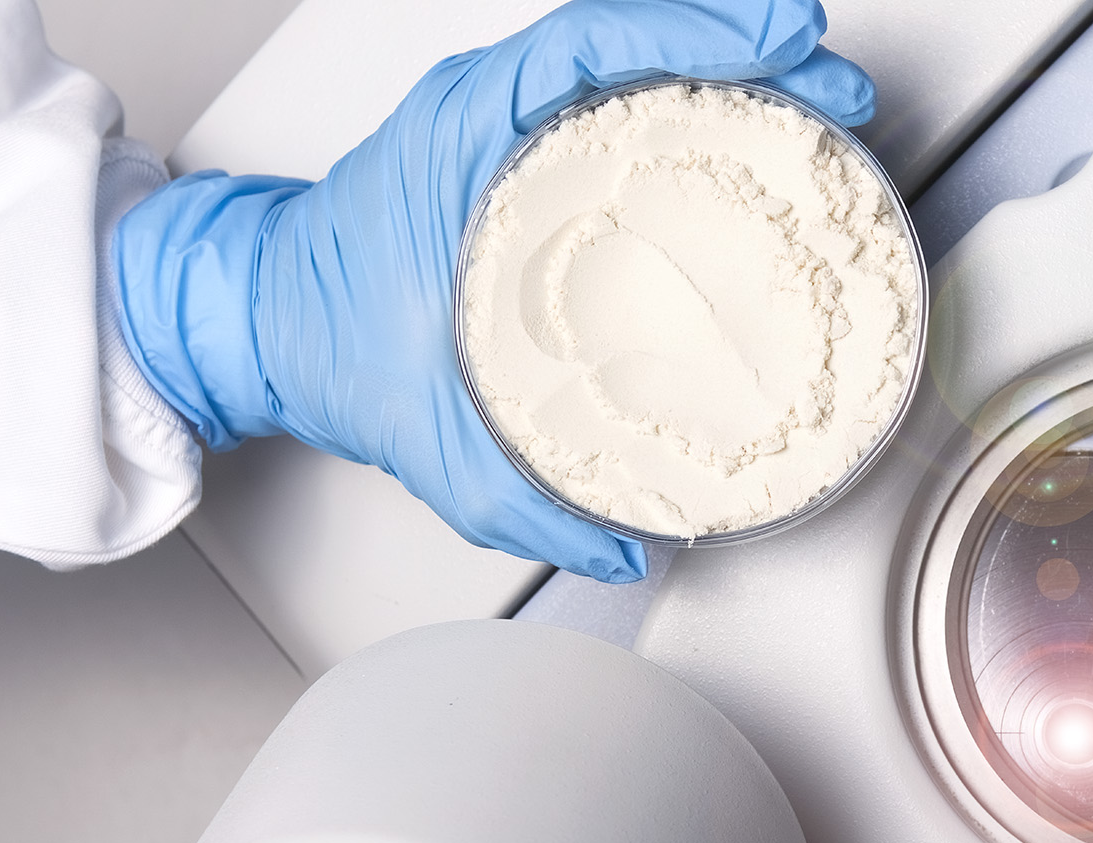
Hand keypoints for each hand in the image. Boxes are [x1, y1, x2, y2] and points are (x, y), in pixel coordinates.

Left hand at [114, 0, 875, 582]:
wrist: (261, 321)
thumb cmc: (323, 340)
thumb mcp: (423, 433)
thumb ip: (522, 500)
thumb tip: (628, 541)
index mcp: (462, 141)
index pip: (589, 48)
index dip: (695, 33)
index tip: (779, 44)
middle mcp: (489, 115)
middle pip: (635, 40)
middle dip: (747, 46)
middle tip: (831, 88)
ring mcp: (509, 125)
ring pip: (635, 63)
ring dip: (730, 68)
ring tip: (814, 100)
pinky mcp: (525, 151)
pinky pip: (620, 102)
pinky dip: (693, 100)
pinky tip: (748, 135)